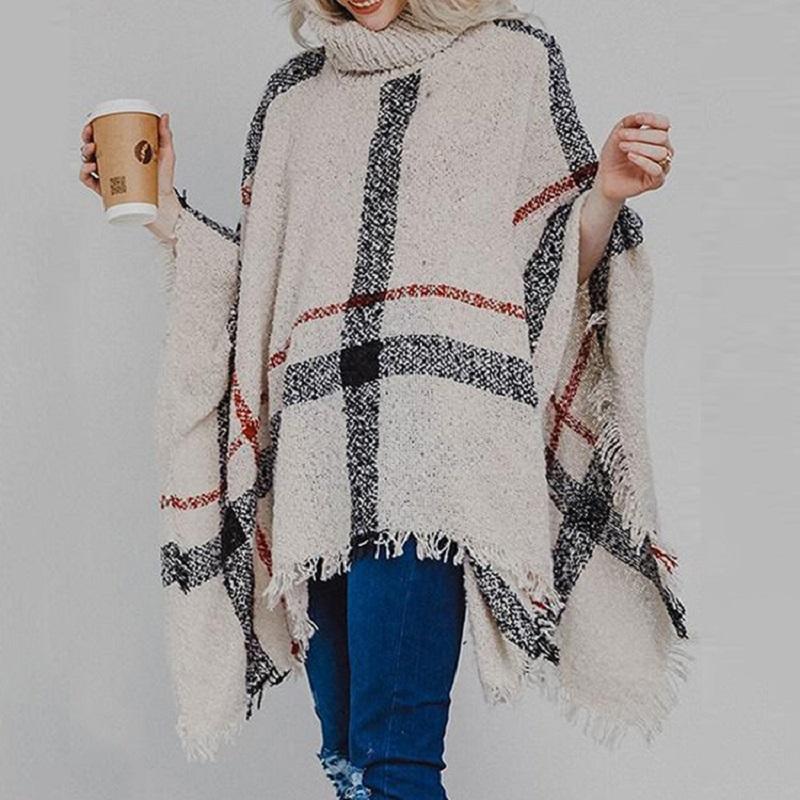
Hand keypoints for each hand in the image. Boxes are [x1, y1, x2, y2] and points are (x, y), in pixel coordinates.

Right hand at [79, 112, 179, 240]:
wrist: (165, 204)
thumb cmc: (163, 180)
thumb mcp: (166, 155)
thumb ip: (164, 135)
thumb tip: (164, 116)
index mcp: (122, 152)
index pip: (103, 137)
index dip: (93, 128)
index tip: (92, 122)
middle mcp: (114, 163)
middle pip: (92, 147)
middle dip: (86, 138)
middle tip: (90, 135)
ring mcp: (109, 177)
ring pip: (88, 162)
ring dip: (85, 154)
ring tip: (93, 151)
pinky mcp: (108, 191)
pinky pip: (90, 182)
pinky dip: (85, 174)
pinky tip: (90, 168)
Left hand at [595, 112, 673, 202]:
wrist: (605, 178)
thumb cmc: (614, 157)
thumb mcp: (618, 135)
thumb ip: (629, 123)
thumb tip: (638, 117)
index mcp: (657, 137)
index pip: (664, 124)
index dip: (653, 119)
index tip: (637, 118)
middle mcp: (663, 150)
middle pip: (662, 137)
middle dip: (639, 135)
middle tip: (621, 137)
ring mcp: (661, 166)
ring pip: (660, 152)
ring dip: (639, 147)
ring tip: (623, 147)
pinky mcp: (656, 181)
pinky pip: (656, 169)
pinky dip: (643, 161)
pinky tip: (631, 157)